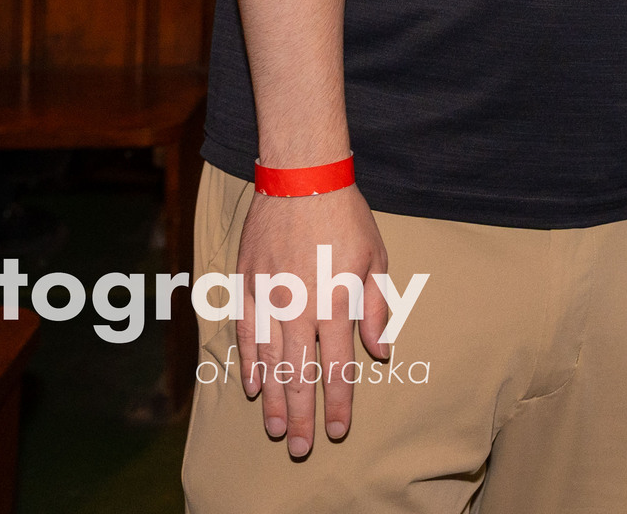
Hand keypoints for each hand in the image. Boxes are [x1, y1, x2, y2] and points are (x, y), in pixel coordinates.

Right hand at [234, 185, 392, 457]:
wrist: (301, 178)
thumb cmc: (346, 217)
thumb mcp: (376, 260)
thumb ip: (376, 309)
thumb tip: (380, 352)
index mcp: (335, 303)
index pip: (336, 368)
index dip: (337, 403)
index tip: (336, 431)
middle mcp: (299, 308)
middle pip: (299, 375)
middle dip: (300, 415)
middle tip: (298, 448)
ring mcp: (269, 298)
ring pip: (269, 361)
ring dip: (272, 399)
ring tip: (274, 429)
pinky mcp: (247, 285)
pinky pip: (246, 334)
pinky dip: (249, 363)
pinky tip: (252, 387)